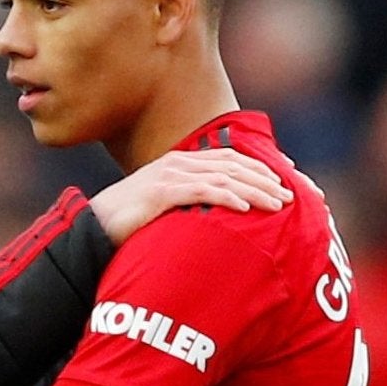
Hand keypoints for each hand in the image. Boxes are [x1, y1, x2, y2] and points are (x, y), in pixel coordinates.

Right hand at [89, 148, 292, 244]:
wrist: (93, 227)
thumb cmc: (129, 223)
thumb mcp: (165, 207)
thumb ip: (189, 203)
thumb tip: (218, 217)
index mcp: (181, 163)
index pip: (230, 158)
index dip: (261, 166)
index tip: (289, 177)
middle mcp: (178, 163)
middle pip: (233, 164)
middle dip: (267, 178)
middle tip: (293, 195)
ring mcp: (169, 176)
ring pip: (223, 177)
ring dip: (254, 190)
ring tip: (278, 205)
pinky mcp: (160, 193)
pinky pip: (200, 192)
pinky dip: (226, 198)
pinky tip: (245, 208)